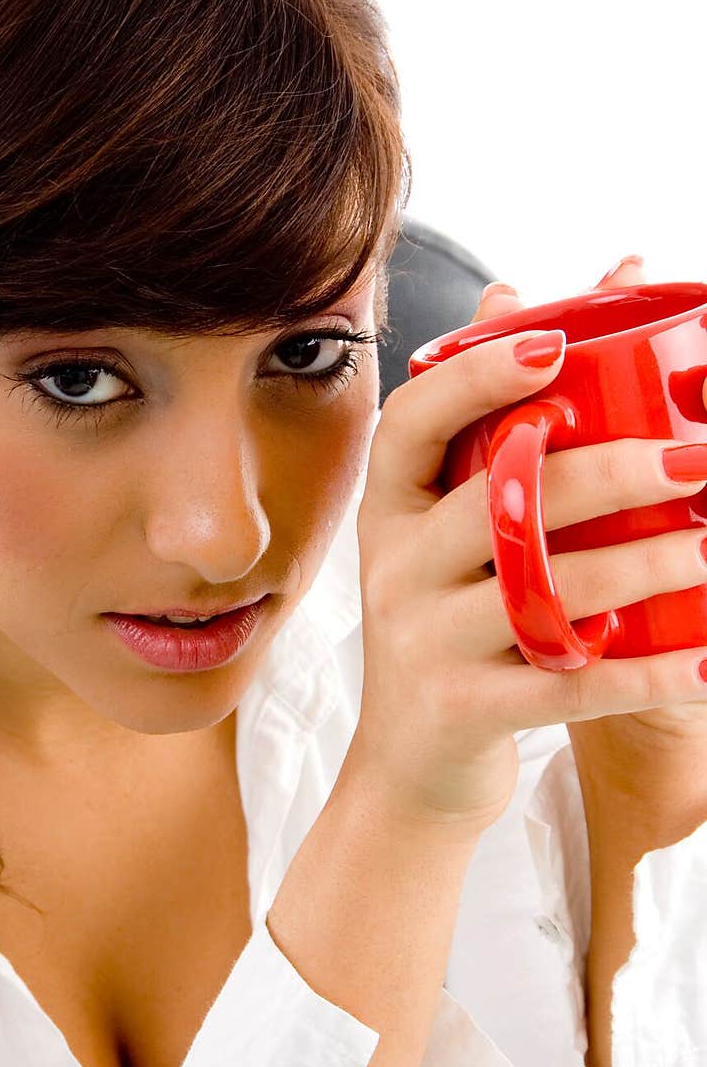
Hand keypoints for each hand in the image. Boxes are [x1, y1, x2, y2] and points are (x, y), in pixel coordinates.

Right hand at [350, 254, 706, 831]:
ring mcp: (423, 644)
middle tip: (696, 457)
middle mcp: (394, 570)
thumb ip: (474, 429)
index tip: (554, 343)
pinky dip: (649, 674)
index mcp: (390, 513)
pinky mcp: (462, 712)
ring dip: (647, 566)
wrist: (407, 771)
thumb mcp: (434, 534)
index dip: (476, 379)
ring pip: (546, 594)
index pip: (411, 426)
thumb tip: (513, 295)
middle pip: (499, 505)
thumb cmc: (443, 629)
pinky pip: (572, 687)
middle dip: (607, 474)